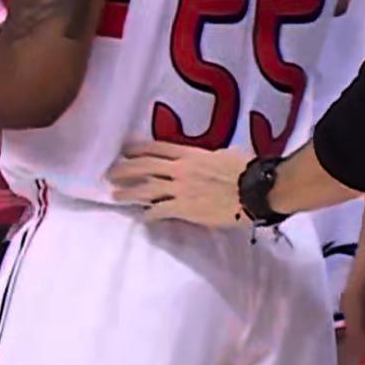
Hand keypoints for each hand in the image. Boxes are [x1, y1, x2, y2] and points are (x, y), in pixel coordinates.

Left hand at [108, 141, 251, 229]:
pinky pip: (161, 211)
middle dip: (125, 169)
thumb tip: (208, 159)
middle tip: (110, 173)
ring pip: (147, 189)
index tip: (125, 150)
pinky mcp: (186, 209)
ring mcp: (181, 190)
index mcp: (190, 154)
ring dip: (129, 192)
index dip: (138, 148)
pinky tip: (143, 216)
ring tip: (115, 195)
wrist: (255, 190)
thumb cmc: (246, 168)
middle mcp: (180, 169)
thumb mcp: (225, 153)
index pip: (157, 148)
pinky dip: (150, 214)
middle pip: (145, 166)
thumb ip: (208, 156)